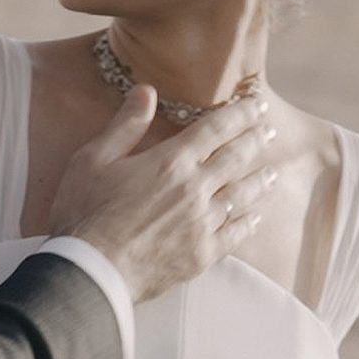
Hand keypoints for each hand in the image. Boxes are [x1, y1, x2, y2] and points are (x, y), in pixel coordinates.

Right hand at [50, 86, 276, 303]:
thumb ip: (126, 125)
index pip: (214, 130)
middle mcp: (195, 188)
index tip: (255, 104)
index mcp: (170, 161)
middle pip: (234, 158)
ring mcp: (203, 223)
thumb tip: (146, 90)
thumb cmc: (86, 210)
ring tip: (272, 171)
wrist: (92, 268)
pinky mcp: (202, 254)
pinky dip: (248, 222)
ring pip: (241, 195)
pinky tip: (254, 217)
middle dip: (254, 141)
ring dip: (259, 180)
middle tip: (269, 131)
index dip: (238, 114)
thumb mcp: (94, 158)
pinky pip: (235, 234)